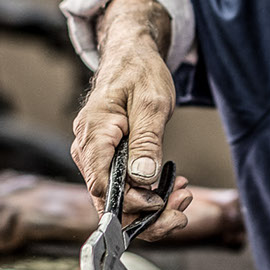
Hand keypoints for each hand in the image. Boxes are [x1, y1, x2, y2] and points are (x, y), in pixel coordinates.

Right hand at [71, 0, 188, 239]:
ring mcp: (95, 156)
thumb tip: (143, 179)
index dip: (131, 203)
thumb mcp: (152, 104)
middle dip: (147, 213)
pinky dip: (146, 194)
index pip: (102, 186)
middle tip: (182, 208)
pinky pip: (121, 187)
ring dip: (150, 206)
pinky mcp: (107, 159)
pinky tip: (171, 188)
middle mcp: (87, 150)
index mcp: (93, 135)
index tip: (162, 202)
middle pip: (108, 201)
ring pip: (116, 199)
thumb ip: (147, 142)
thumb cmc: (140, 73)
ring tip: (182, 196)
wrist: (132, 56)